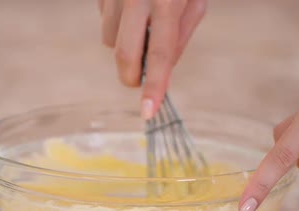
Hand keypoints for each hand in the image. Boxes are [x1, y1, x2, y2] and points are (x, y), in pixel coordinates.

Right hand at [98, 0, 206, 118]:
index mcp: (165, 1)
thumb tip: (163, 72)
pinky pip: (103, 22)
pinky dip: (117, 24)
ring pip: (109, 42)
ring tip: (142, 22)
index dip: (154, 86)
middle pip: (125, 56)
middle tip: (142, 78)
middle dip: (132, 77)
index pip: (159, 54)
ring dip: (125, 44)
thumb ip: (181, 36)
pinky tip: (130, 8)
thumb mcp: (195, 1)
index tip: (148, 112)